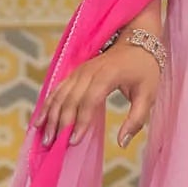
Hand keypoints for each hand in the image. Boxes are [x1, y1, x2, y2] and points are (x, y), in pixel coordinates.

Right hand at [35, 43, 159, 148]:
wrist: (137, 41)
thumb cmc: (144, 69)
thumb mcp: (148, 95)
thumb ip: (136, 120)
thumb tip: (122, 143)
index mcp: (107, 76)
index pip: (89, 101)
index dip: (80, 121)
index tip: (74, 142)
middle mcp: (88, 71)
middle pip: (70, 100)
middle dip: (60, 123)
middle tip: (54, 145)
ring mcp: (79, 71)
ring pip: (60, 95)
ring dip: (50, 116)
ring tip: (45, 138)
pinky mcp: (75, 73)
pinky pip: (57, 89)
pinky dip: (47, 105)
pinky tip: (39, 121)